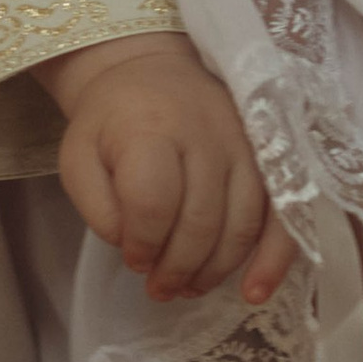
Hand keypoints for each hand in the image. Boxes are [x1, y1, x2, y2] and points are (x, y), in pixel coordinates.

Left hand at [40, 37, 298, 305]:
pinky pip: (283, 215)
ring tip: (189, 288)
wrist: (149, 70)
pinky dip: (273, 259)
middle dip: (178, 268)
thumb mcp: (79, 156)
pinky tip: (255, 291)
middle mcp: (205, 135)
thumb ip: (98, 207)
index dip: (143, 243)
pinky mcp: (271, 156)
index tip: (133, 259)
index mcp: (151, 129)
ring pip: (242, 224)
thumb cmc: (110, 121)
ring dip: (216, 270)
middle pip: (201, 221)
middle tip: (159, 289)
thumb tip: (135, 249)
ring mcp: (245, 145)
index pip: (153, 201)